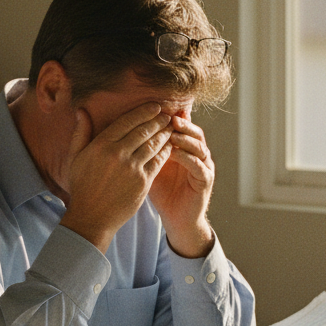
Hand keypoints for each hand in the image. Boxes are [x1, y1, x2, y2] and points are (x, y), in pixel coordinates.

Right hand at [59, 104, 173, 252]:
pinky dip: (166, 151)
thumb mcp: (75, 157)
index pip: (127, 121)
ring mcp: (132, 168)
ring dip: (165, 133)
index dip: (144, 112)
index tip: (155, 106)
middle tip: (168, 113)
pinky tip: (171, 145)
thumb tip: (82, 110)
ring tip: (171, 127)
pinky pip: (158, 161)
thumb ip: (81, 132)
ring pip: (154, 144)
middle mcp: (117, 154)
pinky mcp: (143, 182)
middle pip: (144, 130)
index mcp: (101, 145)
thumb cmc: (82, 186)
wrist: (91, 217)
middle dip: (158, 120)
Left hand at [149, 115, 214, 257]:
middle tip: (166, 113)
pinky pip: (199, 165)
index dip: (168, 115)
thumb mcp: (149, 166)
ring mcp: (204, 166)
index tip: (153, 106)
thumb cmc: (162, 192)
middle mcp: (196, 153)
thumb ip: (142, 148)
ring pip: (198, 145)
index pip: (179, 125)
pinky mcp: (206, 181)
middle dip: (179, 121)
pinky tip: (175, 153)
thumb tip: (120, 131)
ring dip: (185, 137)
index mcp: (184, 147)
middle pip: (192, 130)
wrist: (177, 219)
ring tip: (172, 130)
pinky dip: (188, 158)